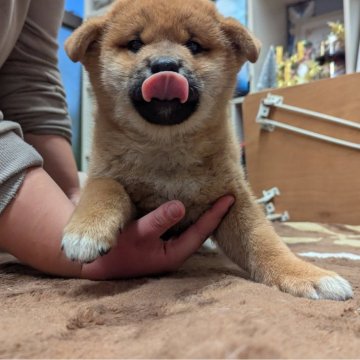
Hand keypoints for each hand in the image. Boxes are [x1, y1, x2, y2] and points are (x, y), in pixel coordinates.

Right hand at [81, 195, 234, 279]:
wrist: (98, 263)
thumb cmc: (116, 251)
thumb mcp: (137, 234)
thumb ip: (159, 220)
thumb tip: (181, 206)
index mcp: (174, 253)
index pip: (202, 232)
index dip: (216, 215)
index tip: (230, 198)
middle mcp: (174, 251)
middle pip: (200, 230)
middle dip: (214, 214)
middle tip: (228, 195)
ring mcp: (167, 246)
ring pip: (189, 227)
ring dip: (200, 213)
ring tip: (213, 196)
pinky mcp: (159, 241)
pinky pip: (177, 225)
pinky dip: (185, 214)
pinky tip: (188, 203)